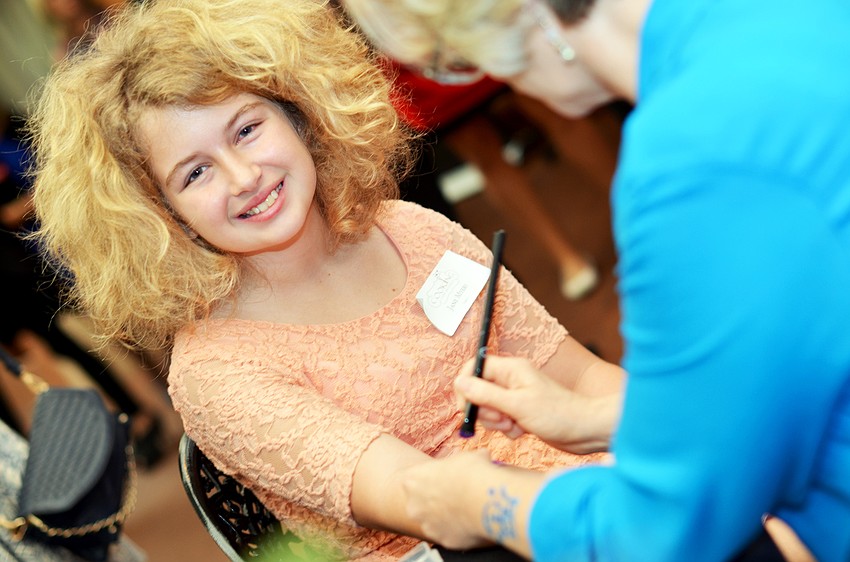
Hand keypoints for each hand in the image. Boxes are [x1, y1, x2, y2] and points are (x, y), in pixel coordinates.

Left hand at [400, 449, 494, 550]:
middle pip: (418, 502)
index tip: (444, 479)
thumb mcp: (465, 457)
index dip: (430, 478)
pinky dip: (456, 530)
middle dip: (433, 500)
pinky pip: (447, 534)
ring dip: (444, 517)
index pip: (413, 478)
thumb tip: (479, 458)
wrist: (487, 500)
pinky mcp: (440, 540)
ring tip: (465, 509)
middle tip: (453, 495)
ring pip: (432, 520)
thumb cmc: (474, 473)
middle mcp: (413, 504)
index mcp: (412, 479)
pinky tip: (469, 522)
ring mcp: (425, 524)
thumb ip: (459, 462)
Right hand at [455, 355, 618, 452]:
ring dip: (496, 422)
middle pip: (478, 390)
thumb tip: (459, 382)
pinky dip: (507, 429)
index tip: (467, 406)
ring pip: (488, 408)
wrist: (586, 431)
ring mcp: (517, 396)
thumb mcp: (517, 405)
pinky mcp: (521, 412)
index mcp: (511, 369)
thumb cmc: (558, 415)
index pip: (475, 367)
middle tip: (501, 420)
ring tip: (514, 426)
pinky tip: (522, 431)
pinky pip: (501, 420)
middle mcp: (512, 380)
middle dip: (484, 410)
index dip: (466, 386)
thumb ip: (486, 394)